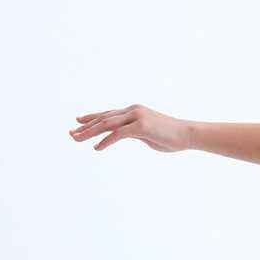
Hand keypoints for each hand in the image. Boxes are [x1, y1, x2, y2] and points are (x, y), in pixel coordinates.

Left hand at [67, 104, 189, 152]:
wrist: (187, 134)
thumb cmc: (171, 137)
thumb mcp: (149, 134)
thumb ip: (136, 133)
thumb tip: (129, 135)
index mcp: (134, 112)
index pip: (108, 114)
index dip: (92, 118)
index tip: (78, 122)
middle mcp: (132, 111)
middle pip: (103, 118)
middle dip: (86, 126)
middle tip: (71, 133)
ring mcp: (136, 117)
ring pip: (107, 124)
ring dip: (90, 132)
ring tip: (77, 139)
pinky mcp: (140, 127)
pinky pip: (118, 135)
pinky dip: (106, 141)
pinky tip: (97, 148)